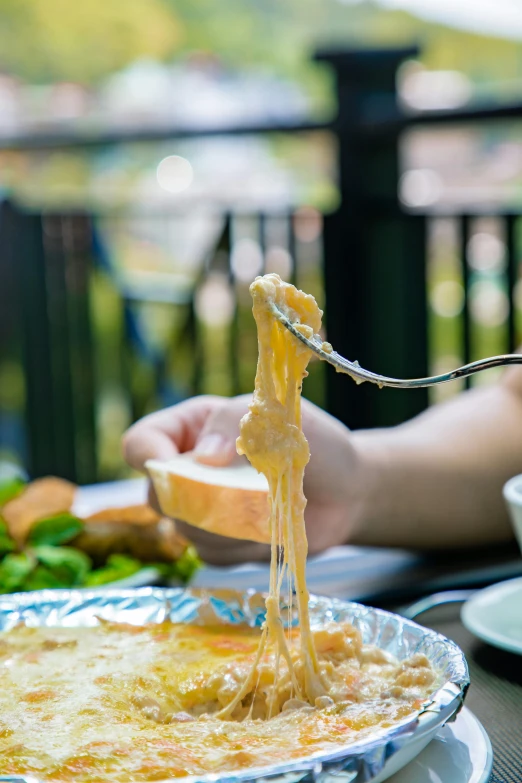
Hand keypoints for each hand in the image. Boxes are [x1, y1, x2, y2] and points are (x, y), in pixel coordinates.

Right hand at [123, 395, 362, 563]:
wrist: (346, 487)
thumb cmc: (310, 439)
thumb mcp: (273, 414)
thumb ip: (232, 423)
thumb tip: (202, 457)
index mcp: (190, 429)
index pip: (141, 443)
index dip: (149, 457)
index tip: (181, 466)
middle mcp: (187, 469)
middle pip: (157, 496)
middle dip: (198, 499)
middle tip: (240, 492)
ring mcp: (201, 509)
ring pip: (185, 531)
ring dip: (229, 524)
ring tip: (271, 504)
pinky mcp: (221, 544)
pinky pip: (213, 554)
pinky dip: (244, 545)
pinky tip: (272, 528)